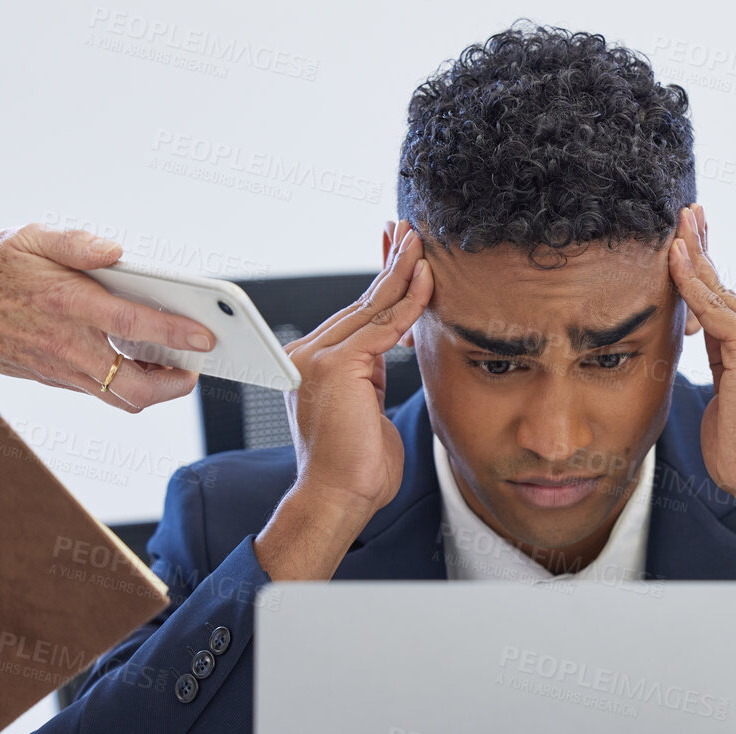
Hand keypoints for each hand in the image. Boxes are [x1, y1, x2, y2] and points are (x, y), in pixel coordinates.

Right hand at [0, 225, 215, 412]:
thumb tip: (117, 251)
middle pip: (134, 386)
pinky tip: (140, 363)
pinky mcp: (50, 378)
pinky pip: (98, 392)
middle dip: (175, 383)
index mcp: (66, 303)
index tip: (207, 337)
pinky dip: (126, 383)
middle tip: (196, 365)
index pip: (134, 325)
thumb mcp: (30, 236)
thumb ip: (78, 243)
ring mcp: (57, 367)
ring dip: (154, 387)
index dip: (177, 334)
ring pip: (119, 397)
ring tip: (175, 366)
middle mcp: (64, 344)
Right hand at [254, 225, 431, 580]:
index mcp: (313, 365)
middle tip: (410, 232)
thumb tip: (392, 351)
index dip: (380, 283)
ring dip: (401, 272)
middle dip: (390, 265)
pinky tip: (428, 281)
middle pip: (361, 302)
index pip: (355, 315)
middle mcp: (308, 355)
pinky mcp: (335, 366)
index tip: (400, 255)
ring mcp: (317, 358)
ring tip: (422, 243)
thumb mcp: (366, 412)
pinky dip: (409, 303)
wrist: (336, 499)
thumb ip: (371, 378)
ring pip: (371, 308)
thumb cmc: (355, 470)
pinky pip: (383, 327)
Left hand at [669, 205, 735, 578]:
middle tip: (685, 212)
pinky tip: (675, 260)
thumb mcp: (732, 388)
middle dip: (702, 252)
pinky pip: (716, 311)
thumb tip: (702, 325)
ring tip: (675, 227)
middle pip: (729, 289)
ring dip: (694, 263)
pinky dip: (693, 285)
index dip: (711, 265)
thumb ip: (723, 352)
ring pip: (722, 296)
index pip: (735, 298)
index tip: (692, 233)